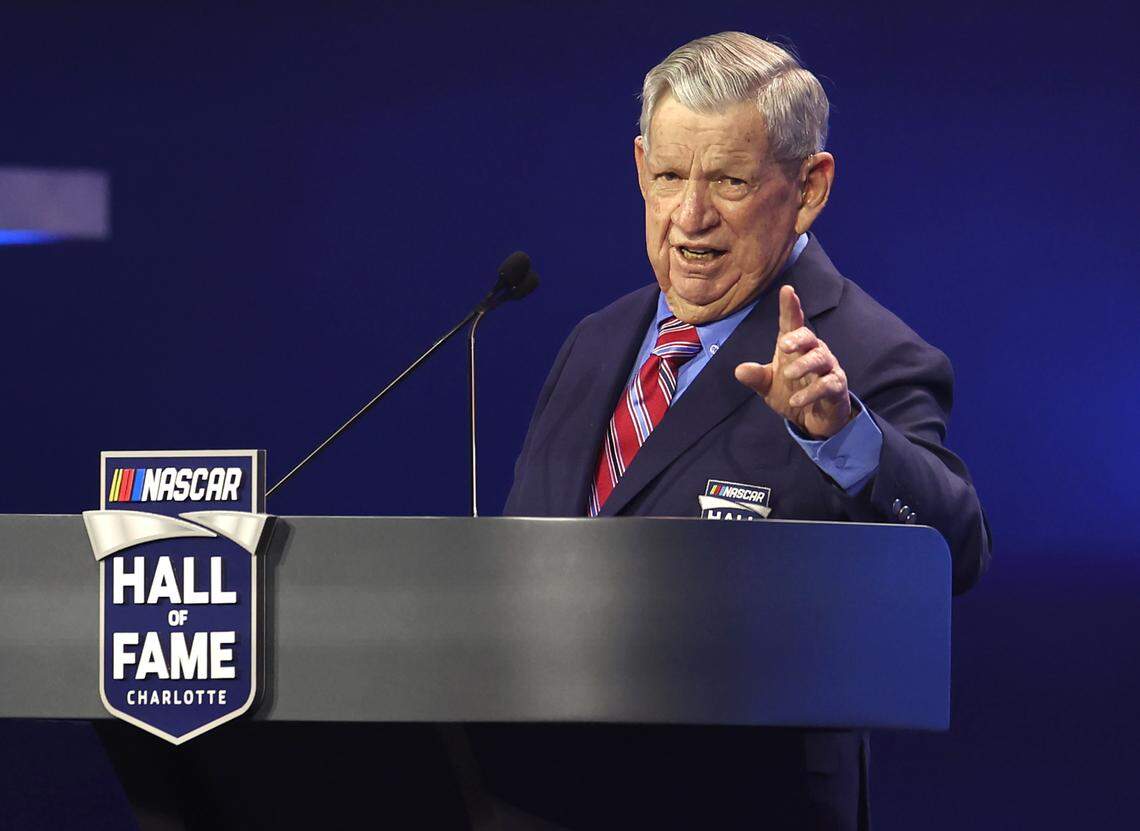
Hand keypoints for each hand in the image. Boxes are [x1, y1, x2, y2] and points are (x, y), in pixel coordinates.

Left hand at [734, 285, 853, 438]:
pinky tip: (796, 401)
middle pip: (809, 337)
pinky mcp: (837, 387)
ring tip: (787, 375)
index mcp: (795, 347)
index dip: (790, 307)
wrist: (814, 418)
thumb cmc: (792, 392)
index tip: (787, 290)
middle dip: (798, 338)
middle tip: (784, 345)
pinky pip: (828, 385)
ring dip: (804, 365)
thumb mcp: (768, 386)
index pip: (792, 324)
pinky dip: (811, 392)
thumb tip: (739, 370)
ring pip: (821, 358)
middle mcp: (814, 352)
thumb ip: (756, 377)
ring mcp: (828, 368)